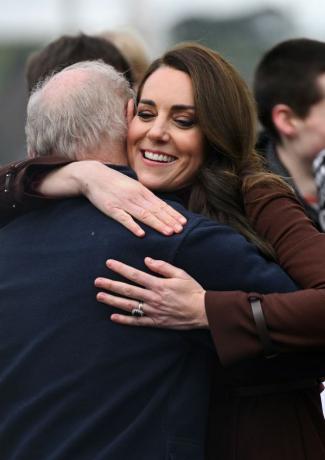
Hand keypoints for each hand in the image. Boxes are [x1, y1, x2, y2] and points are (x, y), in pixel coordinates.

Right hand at [39, 161, 185, 236]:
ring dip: (157, 224)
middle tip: (180, 230)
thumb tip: (159, 205)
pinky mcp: (111, 209)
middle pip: (155, 211)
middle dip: (169, 221)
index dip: (172, 214)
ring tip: (168, 232)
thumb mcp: (132, 186)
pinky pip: (124, 219)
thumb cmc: (114, 182)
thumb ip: (145, 196)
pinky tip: (141, 234)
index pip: (160, 204)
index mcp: (142, 191)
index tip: (183, 222)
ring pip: (144, 215)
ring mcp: (124, 203)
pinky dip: (133, 226)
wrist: (92, 175)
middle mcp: (135, 196)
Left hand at [95, 257, 207, 328]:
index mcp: (158, 284)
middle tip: (97, 281)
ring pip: (128, 306)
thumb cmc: (193, 290)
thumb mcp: (180, 274)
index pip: (135, 275)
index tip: (109, 263)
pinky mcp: (155, 322)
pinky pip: (137, 321)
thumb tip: (147, 260)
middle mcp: (152, 298)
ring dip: (113, 300)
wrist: (203, 311)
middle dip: (110, 284)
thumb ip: (162, 267)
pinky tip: (113, 317)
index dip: (120, 268)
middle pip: (127, 290)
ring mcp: (153, 311)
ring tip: (100, 296)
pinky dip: (124, 320)